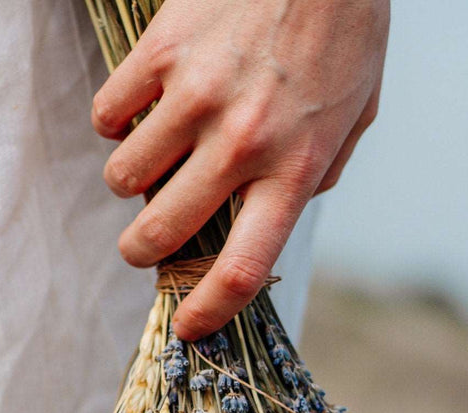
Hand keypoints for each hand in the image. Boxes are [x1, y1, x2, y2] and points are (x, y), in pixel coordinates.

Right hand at [91, 0, 389, 339]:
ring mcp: (197, 98)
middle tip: (141, 246)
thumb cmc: (345, 28)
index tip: (189, 327)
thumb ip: (317, 174)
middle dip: (142, 252)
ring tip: (150, 161)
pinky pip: (110, 115)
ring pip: (125, 178)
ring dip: (129, 183)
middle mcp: (242, 144)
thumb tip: (273, 213)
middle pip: (165, 233)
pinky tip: (140, 109)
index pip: (242, 268)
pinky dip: (116, 123)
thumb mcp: (357, 115)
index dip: (208, 310)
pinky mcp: (162, 51)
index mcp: (294, 170)